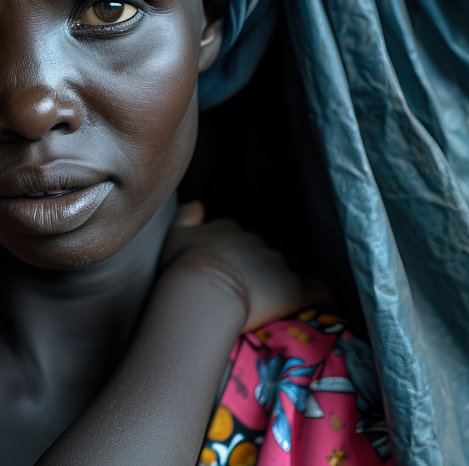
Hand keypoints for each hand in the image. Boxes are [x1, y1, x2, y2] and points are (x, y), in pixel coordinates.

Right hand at [159, 200, 313, 332]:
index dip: (231, 253)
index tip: (223, 269)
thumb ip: (186, 216)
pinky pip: (317, 288)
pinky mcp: (294, 288)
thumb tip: (197, 203)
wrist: (204, 291)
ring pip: (282, 270)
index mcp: (229, 229)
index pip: (236, 236)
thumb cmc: (184, 266)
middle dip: (254, 267)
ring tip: (265, 302)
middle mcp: (256, 242)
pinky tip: (329, 303)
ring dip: (276, 282)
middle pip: (260, 252)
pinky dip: (322, 293)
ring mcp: (277, 264)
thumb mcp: (175, 235)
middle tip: (240, 289)